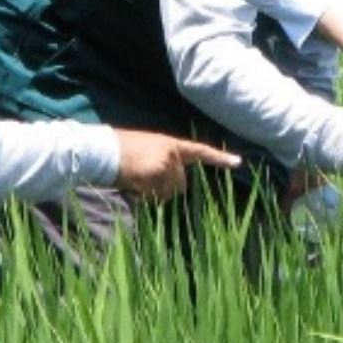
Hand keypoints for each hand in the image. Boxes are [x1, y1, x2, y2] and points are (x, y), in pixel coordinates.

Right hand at [112, 130, 241, 200]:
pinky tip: (133, 187)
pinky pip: (156, 197)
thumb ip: (163, 161)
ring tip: (136, 181)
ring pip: (168, 194)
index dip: (220, 158)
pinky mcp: (156, 176)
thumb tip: (171, 186)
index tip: (238, 162)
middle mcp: (172, 154)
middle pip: (181, 184)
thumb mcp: (147, 149)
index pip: (200, 151)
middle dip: (165, 188)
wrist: (103, 150)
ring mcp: (165, 165)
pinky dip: (145, 198)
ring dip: (154, 194)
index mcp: (171, 144)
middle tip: (144, 180)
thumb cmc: (119, 150)